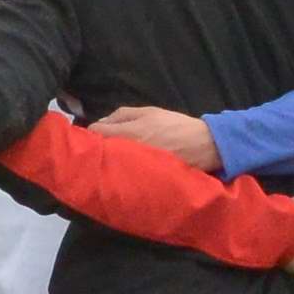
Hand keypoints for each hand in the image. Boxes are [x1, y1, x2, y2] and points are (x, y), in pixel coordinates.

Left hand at [93, 101, 216, 167]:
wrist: (201, 147)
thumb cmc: (174, 126)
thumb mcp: (149, 112)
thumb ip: (123, 115)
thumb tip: (102, 122)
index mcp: (126, 133)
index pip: (96, 133)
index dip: (92, 131)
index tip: (94, 132)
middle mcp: (126, 154)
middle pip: (99, 151)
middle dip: (98, 147)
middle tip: (102, 145)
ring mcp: (132, 169)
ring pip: (109, 164)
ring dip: (108, 159)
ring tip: (114, 156)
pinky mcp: (140, 181)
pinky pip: (122, 174)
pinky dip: (120, 170)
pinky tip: (125, 167)